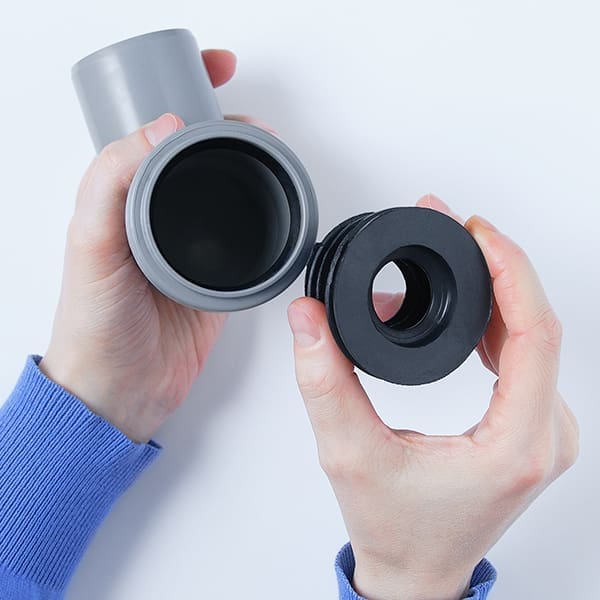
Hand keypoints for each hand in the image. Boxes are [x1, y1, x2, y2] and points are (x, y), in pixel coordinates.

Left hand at [40, 50, 239, 443]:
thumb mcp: (90, 247)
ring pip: (226, 190)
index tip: (218, 67)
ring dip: (252, 164)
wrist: (124, 390)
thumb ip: (112, 184)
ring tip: (274, 152)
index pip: (155, 127)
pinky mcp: (219, 276)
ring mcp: (191, 246)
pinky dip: (265, 216)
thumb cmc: (97, 328)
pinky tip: (277, 207)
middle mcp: (157, 216)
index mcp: (123, 199)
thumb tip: (160, 128)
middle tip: (254, 117)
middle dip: (230, 123)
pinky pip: (247, 237)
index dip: (186, 87)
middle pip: (198, 153)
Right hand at [287, 195, 578, 599]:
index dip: (509, 270)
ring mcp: (543, 432)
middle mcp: (544, 436)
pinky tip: (472, 303)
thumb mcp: (348, 453)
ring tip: (459, 255)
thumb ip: (323, 380)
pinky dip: (499, 321)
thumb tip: (308, 317)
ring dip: (497, 290)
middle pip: (538, 325)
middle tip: (457, 227)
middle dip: (497, 266)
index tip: (477, 231)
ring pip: (535, 338)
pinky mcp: (529, 427)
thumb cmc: (395, 529)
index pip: (535, 334)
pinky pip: (528, 358)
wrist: (416, 571)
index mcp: (516, 444)